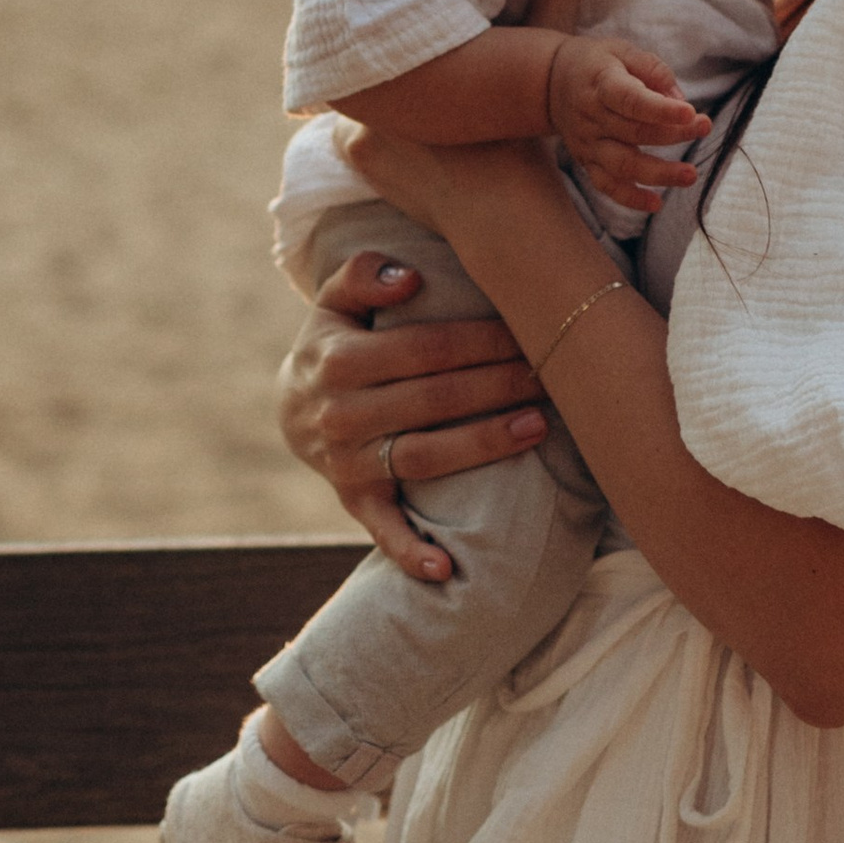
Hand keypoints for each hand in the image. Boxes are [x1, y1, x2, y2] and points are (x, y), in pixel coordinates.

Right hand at [277, 245, 549, 582]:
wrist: (291, 406)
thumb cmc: (335, 341)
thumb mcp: (335, 300)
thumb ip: (363, 273)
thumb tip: (410, 279)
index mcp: (338, 359)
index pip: (425, 347)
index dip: (481, 339)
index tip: (528, 330)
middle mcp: (340, 414)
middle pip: (435, 398)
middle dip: (499, 383)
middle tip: (552, 372)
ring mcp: (347, 463)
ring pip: (426, 456)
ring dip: (484, 444)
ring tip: (538, 426)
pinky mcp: (355, 501)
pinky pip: (384, 531)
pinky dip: (413, 553)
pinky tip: (450, 569)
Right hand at [544, 28, 708, 215]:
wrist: (549, 84)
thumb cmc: (596, 64)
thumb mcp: (621, 50)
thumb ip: (652, 70)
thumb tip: (679, 100)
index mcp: (601, 85)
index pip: (630, 100)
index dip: (660, 109)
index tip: (691, 112)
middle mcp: (592, 117)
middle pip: (635, 133)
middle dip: (674, 134)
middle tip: (704, 127)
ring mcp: (588, 143)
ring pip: (623, 164)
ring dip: (659, 173)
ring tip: (690, 175)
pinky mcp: (587, 161)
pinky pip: (607, 185)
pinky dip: (631, 198)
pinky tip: (656, 204)